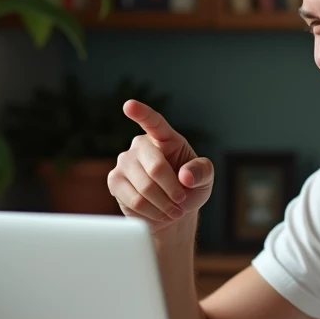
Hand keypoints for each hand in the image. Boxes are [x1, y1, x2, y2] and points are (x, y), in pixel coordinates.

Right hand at [107, 100, 213, 233]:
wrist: (171, 211)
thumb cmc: (189, 189)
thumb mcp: (205, 179)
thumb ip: (201, 172)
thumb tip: (185, 176)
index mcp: (164, 137)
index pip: (153, 121)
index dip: (141, 113)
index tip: (129, 106)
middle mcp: (140, 145)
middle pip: (156, 168)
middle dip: (173, 190)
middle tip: (181, 201)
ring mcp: (124, 162)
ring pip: (145, 188)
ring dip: (164, 204)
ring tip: (172, 209)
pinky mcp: (114, 181)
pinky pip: (134, 200)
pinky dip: (151, 212)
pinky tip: (157, 212)